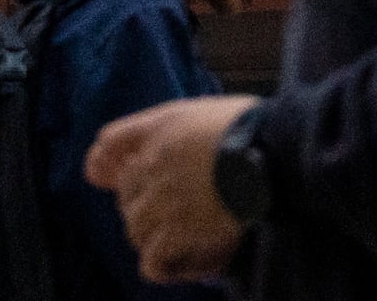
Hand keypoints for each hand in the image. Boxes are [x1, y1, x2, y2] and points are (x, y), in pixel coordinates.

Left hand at [86, 95, 256, 282]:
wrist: (273, 152)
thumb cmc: (254, 127)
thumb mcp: (212, 109)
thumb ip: (185, 126)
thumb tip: (186, 143)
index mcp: (160, 129)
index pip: (110, 143)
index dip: (104, 162)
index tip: (103, 174)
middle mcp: (151, 165)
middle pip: (125, 194)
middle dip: (142, 205)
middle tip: (172, 212)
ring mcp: (160, 201)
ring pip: (136, 228)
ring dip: (154, 235)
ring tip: (179, 240)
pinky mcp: (176, 233)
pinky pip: (152, 261)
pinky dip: (162, 266)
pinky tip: (177, 265)